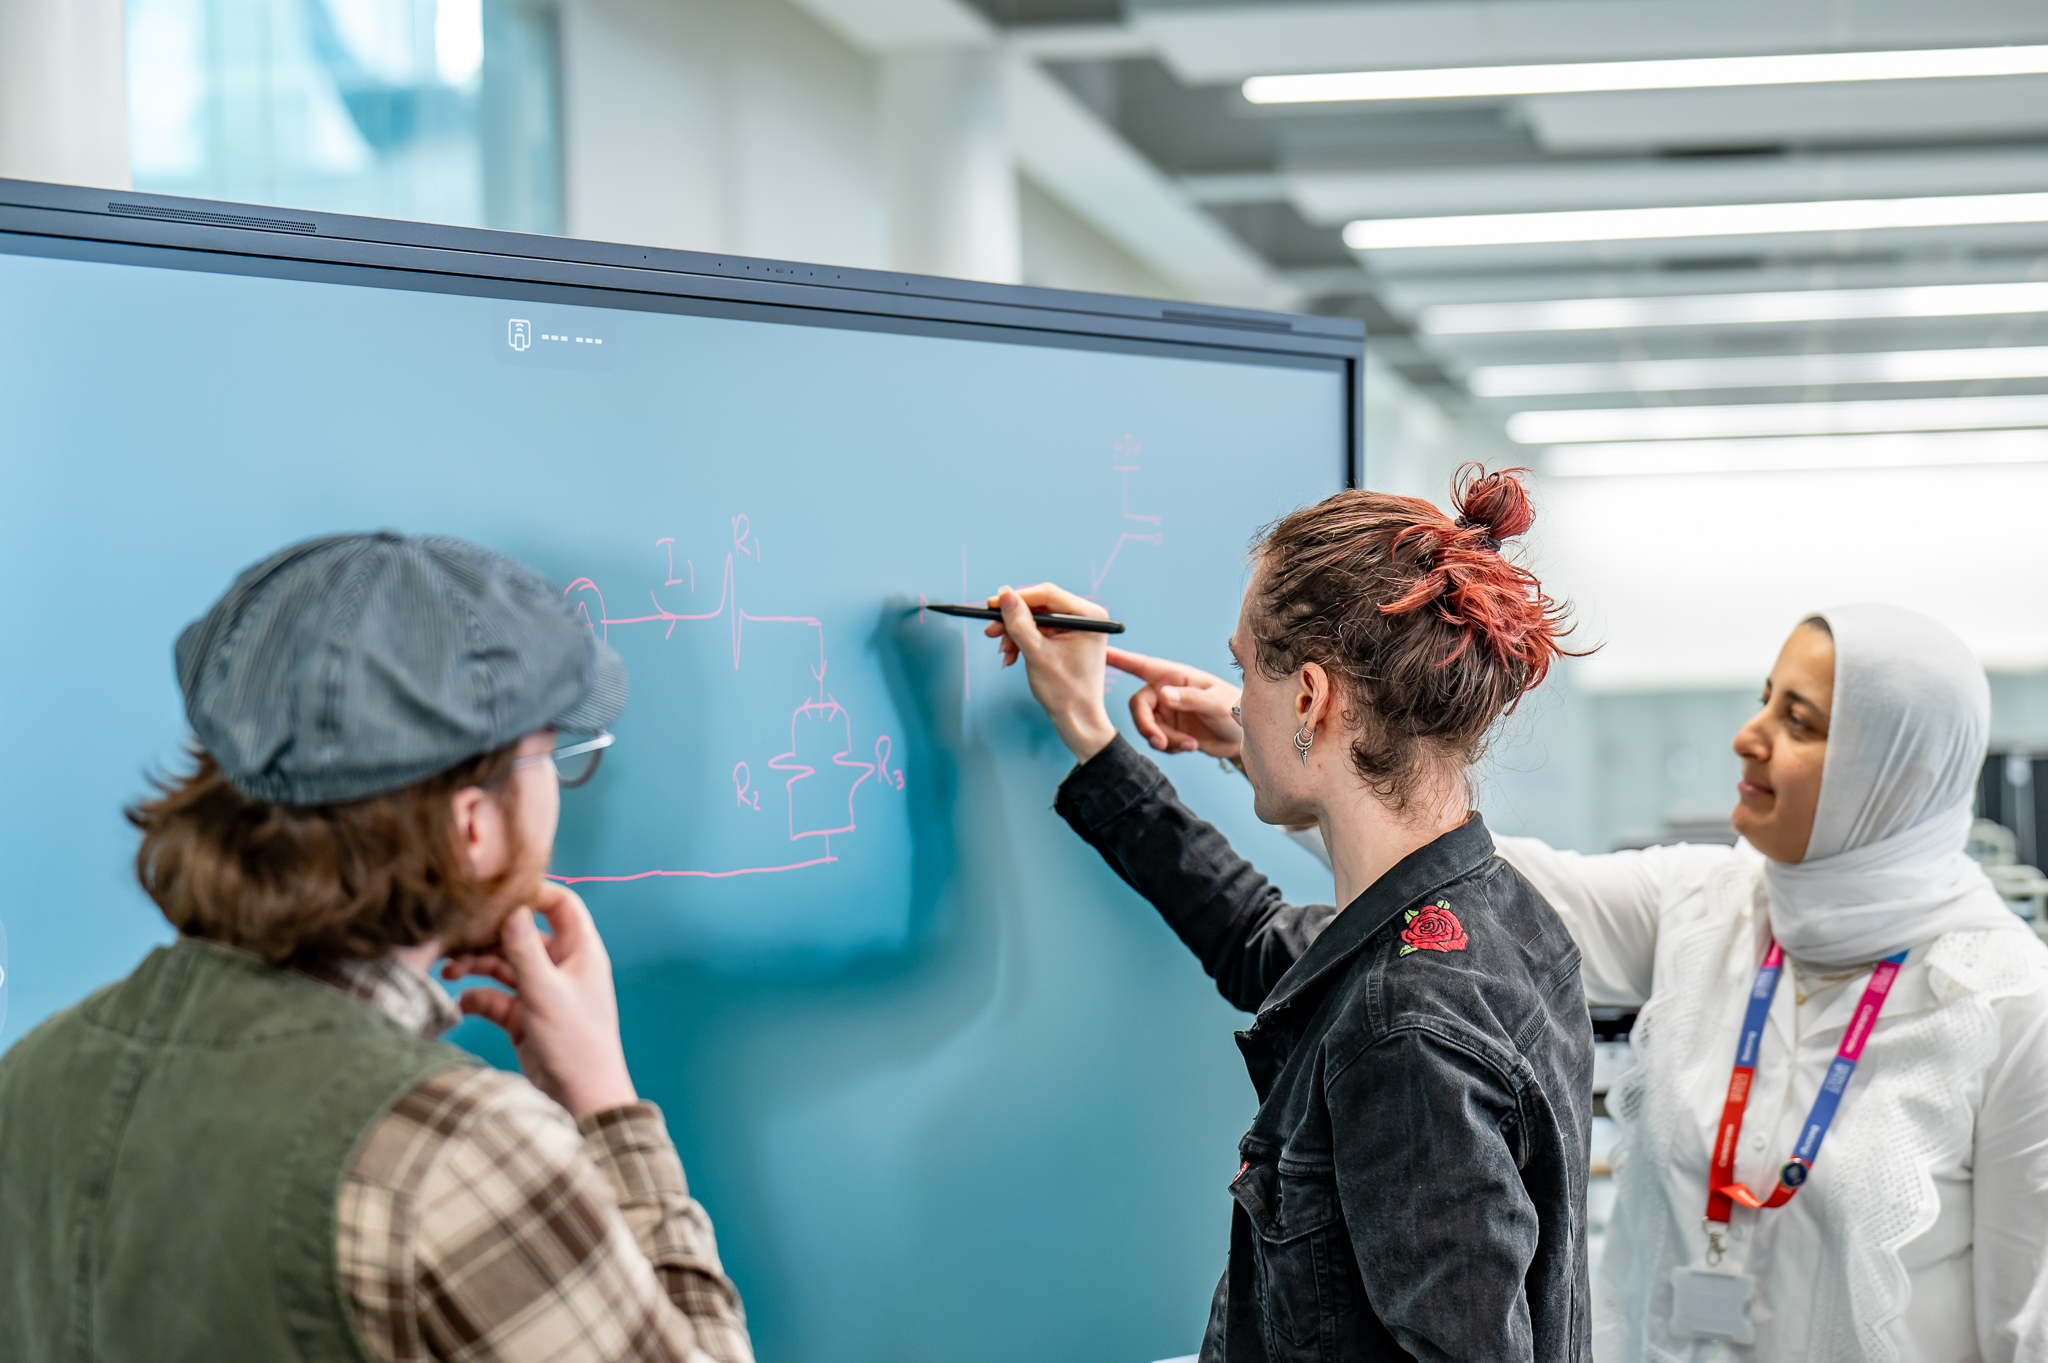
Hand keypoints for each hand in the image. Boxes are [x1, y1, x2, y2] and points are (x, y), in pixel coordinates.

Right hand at [441, 882, 638, 1118]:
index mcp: (579, 952)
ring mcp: (542, 992)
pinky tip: (462, 1005)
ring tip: (448, 970)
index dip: (532, 893)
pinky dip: (478, 998)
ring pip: (505, 966)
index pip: (560, 904)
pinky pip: (497, 998)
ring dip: (477, 966)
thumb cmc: (576, 1043)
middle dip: (489, 937)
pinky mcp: (526, 1018)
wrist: (582, 1099)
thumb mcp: (545, 992)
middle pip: (521, 935)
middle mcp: (562, 967)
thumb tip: (512, 908)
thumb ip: (525, 950)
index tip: (496, 892)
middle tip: (454, 939)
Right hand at [982, 582, 1117, 760]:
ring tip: (1005, 654)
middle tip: (991, 631)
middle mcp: (1086, 617)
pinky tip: (1012, 657)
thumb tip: (1004, 594)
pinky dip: (1023, 642)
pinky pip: (1039, 632)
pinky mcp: (1067, 639)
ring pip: (1036, 620)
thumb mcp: (1037, 654)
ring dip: (1016, 634)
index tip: (992, 604)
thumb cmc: (1065, 691)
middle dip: (1014, 620)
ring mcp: (1077, 628)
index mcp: (1089, 616)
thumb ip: (1020, 623)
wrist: (1077, 719)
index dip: (1017, 598)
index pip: (1048, 594)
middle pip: (1040, 606)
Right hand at [1107, 648, 1244, 762]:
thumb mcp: (1216, 703)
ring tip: (1189, 744)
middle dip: (1147, 726)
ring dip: (1164, 740)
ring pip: (1147, 727)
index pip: (1141, 665)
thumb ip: (1190, 699)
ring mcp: (1166, 712)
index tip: (1099, 653)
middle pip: (1138, 706)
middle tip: (1160, 742)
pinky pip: (1158, 740)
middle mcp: (1165, 691)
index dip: (1119, 659)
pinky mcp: (1169, 731)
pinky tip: (1191, 746)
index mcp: (1174, 676)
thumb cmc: (1235, 709)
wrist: (1243, 737)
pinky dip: (1172, 747)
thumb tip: (1163, 695)